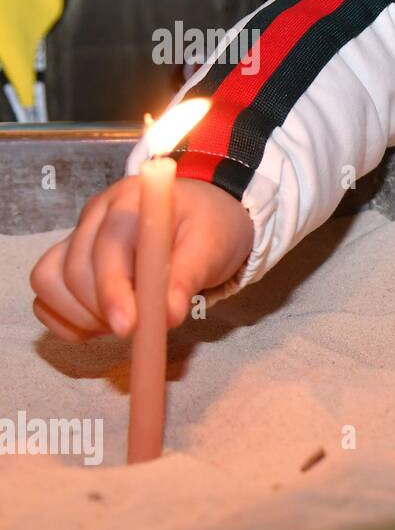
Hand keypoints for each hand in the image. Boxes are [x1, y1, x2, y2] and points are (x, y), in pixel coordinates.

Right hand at [30, 176, 253, 342]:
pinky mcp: (69, 258)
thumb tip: (167, 316)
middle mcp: (96, 214)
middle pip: (74, 270)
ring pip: (50, 282)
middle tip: (140, 327)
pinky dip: (66, 317)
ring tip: (125, 321)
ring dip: (82, 315)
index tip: (129, 326)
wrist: (208, 214)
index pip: (107, 247)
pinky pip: (47, 293)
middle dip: (102, 310)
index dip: (113, 291)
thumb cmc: (212, 226)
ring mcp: (77, 235)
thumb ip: (189, 276)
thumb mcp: (213, 246)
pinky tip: (101, 324)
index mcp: (133, 202)